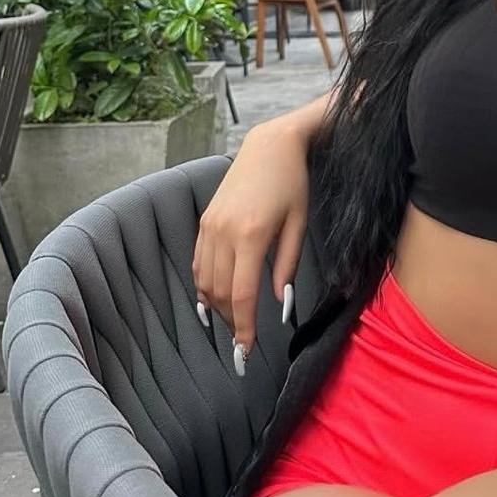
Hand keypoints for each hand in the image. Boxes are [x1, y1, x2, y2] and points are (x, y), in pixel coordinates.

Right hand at [191, 116, 310, 375]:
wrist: (270, 146)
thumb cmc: (292, 183)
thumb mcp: (299, 224)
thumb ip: (287, 266)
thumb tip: (279, 304)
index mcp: (252, 236)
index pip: (241, 295)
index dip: (243, 327)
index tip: (245, 350)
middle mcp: (224, 232)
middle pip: (218, 293)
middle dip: (229, 321)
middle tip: (242, 342)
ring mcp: (209, 226)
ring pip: (204, 280)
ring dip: (215, 306)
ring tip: (231, 322)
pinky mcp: (204, 221)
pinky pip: (198, 262)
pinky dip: (203, 285)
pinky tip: (212, 298)